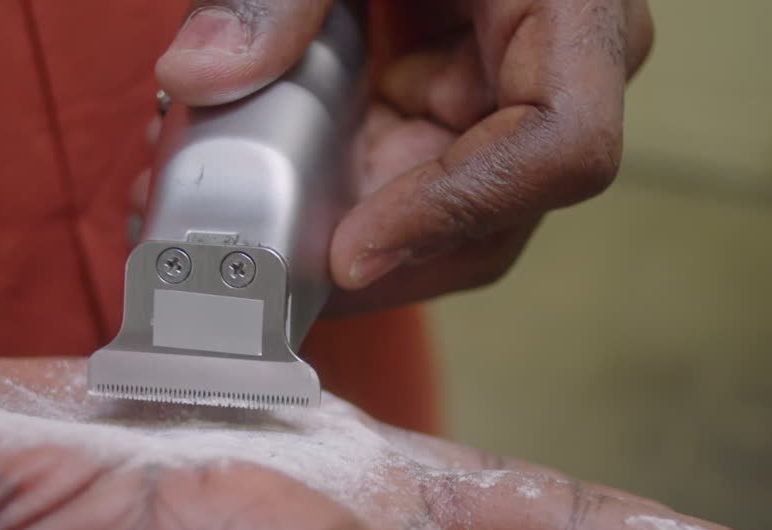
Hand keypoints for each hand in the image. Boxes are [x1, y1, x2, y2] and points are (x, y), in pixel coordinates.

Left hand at [147, 0, 652, 313]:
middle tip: (255, 261)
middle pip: (491, 213)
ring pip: (437, 218)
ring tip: (228, 216)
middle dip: (366, 247)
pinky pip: (400, 183)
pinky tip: (253, 178)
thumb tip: (200, 74)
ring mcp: (503, 100)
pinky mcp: (450, 112)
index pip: (559, 144)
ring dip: (334, 230)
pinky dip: (327, 194)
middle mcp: (558, 71)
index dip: (459, 209)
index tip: (352, 250)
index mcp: (572, 8)